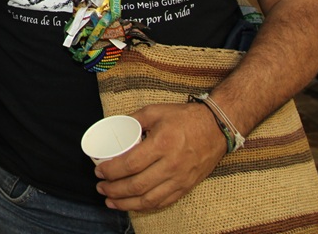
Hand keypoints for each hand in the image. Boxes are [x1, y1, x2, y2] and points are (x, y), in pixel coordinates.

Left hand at [94, 102, 225, 211]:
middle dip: (114, 189)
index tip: (99, 171)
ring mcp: (180, 179)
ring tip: (110, 201)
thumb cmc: (185, 118)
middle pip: (137, 185)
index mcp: (162, 144)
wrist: (218, 127)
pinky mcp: (187, 186)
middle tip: (100, 186)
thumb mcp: (156, 111)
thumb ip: (133, 119)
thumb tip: (113, 128)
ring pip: (149, 199)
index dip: (111, 171)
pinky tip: (133, 205)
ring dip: (126, 203)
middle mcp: (171, 165)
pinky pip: (163, 202)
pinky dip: (145, 206)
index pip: (130, 164)